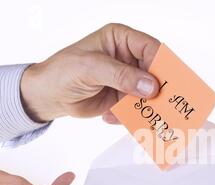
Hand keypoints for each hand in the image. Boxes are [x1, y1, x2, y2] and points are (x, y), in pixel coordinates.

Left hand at [20, 23, 160, 123]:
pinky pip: (136, 107)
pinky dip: (129, 115)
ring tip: (137, 115)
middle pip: (154, 72)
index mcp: (121, 40)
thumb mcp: (90, 68)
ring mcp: (127, 79)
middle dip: (158, 89)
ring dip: (144, 106)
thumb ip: (121, 75)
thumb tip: (150, 86)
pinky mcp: (123, 97)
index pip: (150, 48)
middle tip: (163, 104)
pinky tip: (110, 115)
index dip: (161, 65)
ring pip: (148, 93)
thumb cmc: (63, 72)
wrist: (49, 96)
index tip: (166, 83)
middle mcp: (128, 58)